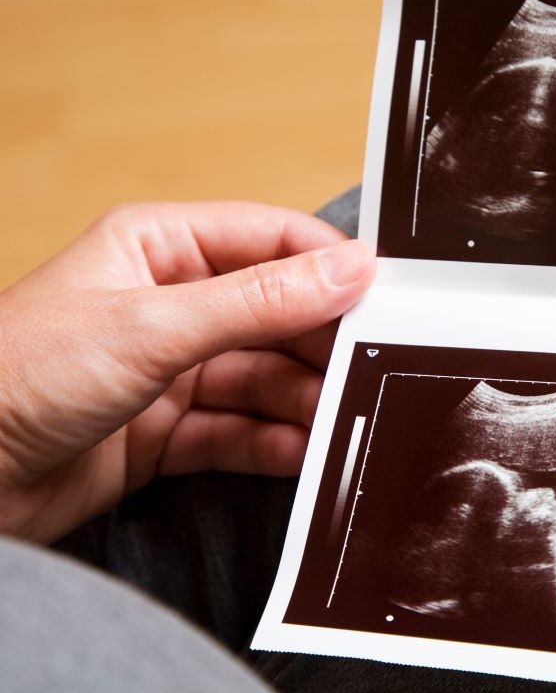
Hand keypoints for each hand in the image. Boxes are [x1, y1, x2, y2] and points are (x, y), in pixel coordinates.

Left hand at [0, 202, 374, 544]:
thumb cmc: (18, 374)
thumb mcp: (153, 326)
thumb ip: (260, 301)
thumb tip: (350, 270)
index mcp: (160, 248)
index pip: (270, 241)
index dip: (327, 266)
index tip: (382, 295)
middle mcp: (171, 303)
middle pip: (275, 314)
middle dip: (319, 342)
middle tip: (368, 365)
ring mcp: (171, 370)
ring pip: (263, 377)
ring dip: (301, 398)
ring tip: (338, 416)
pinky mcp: (166, 431)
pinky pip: (237, 430)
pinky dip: (270, 441)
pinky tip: (298, 451)